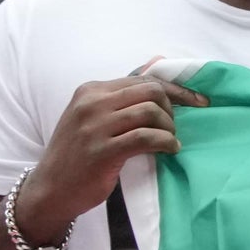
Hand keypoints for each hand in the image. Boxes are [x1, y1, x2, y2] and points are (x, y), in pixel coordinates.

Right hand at [13, 68, 209, 246]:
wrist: (50, 190)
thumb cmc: (78, 153)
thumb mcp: (95, 116)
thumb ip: (125, 92)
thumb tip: (158, 59)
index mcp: (90, 90)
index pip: (143, 80)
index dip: (176, 91)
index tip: (199, 102)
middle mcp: (90, 103)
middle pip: (151, 91)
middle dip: (171, 109)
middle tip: (172, 128)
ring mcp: (94, 126)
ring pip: (150, 112)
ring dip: (169, 128)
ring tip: (169, 141)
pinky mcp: (102, 151)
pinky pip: (146, 137)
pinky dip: (165, 142)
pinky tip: (170, 150)